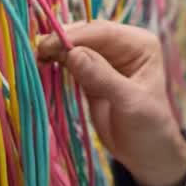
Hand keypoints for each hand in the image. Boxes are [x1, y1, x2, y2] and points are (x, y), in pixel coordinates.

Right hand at [38, 20, 185, 185]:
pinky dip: (55, 62)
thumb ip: (102, 77)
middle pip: (85, 34)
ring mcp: (105, 58)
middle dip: (61, 41)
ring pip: (74, 45)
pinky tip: (42, 65)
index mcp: (139, 44)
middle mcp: (123, 45)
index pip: (102, 31)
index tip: (50, 44)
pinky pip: (69, 61)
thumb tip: (73, 54)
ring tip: (36, 58)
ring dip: (55, 50)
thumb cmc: (148, 128)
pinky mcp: (90, 73)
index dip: (75, 36)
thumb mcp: (129, 103)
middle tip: (37, 52)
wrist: (146, 154)